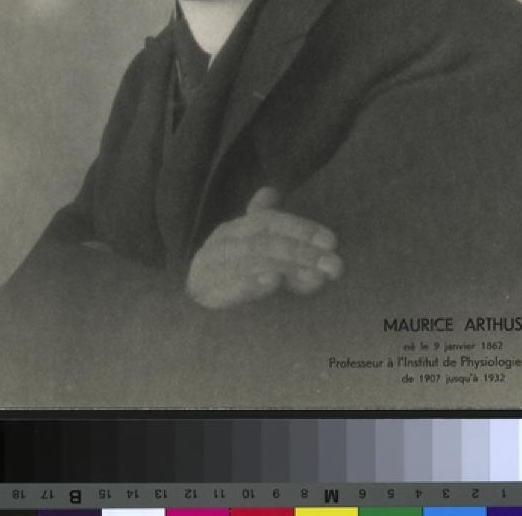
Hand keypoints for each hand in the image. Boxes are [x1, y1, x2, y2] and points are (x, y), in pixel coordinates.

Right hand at [186, 186, 343, 309]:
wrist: (188, 307)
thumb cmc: (228, 276)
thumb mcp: (254, 254)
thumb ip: (280, 239)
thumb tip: (297, 215)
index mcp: (234, 230)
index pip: (268, 220)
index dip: (301, 227)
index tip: (332, 241)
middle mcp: (221, 244)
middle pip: (264, 241)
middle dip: (302, 252)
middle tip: (333, 265)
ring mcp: (210, 269)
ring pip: (250, 261)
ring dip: (286, 267)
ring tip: (314, 274)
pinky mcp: (204, 295)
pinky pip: (226, 287)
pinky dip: (250, 283)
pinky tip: (272, 281)